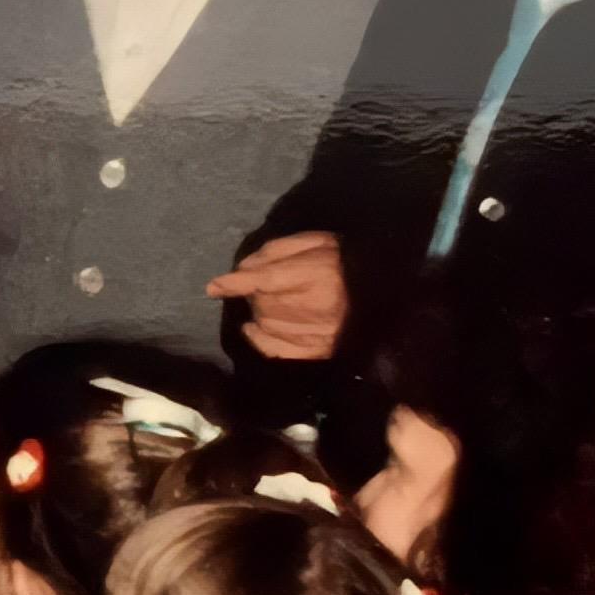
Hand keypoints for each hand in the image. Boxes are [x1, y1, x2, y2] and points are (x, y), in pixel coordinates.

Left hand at [207, 231, 347, 361]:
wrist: (380, 290)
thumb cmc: (343, 262)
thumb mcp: (315, 242)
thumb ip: (278, 251)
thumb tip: (243, 268)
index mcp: (318, 275)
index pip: (267, 280)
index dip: (238, 283)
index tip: (214, 287)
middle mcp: (316, 308)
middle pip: (264, 303)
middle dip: (255, 293)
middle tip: (264, 285)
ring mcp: (317, 334)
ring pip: (266, 325)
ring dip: (259, 313)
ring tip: (270, 302)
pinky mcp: (318, 352)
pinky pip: (275, 350)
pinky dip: (259, 339)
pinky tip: (253, 328)